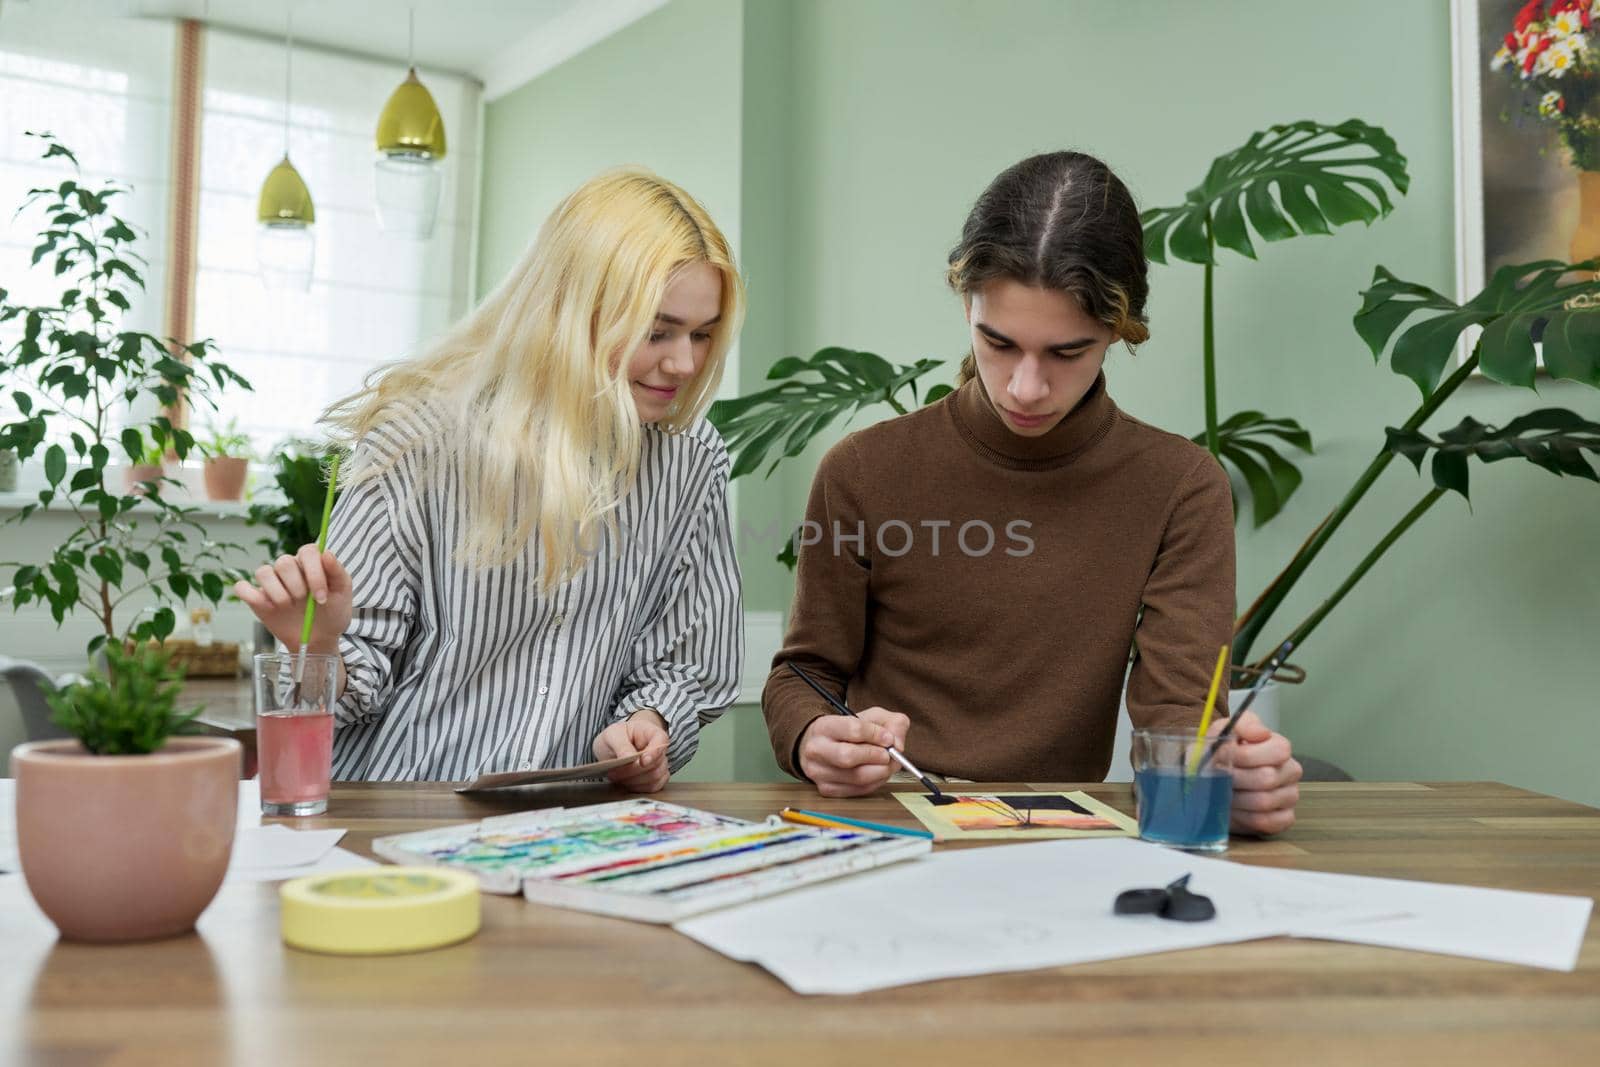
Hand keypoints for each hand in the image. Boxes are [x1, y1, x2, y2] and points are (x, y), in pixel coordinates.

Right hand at [233, 545, 352, 653]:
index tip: (321, 597)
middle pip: (284, 562)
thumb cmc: (333, 612)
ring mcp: (272, 583)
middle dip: (296, 585)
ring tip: (289, 606)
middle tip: (305, 602)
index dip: (314, 573)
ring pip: (263, 572)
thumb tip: (327, 553)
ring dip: (277, 592)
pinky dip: (250, 595)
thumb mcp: (343, 593)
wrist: (320, 637)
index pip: (308, 551)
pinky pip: (242, 588)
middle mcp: (289, 568)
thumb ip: (337, 572)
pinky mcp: (257, 598)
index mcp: (311, 562)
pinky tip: (269, 607)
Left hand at [594, 709, 670, 792]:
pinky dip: (638, 788)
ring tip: (617, 776)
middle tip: (614, 771)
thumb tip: (629, 758)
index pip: (662, 741)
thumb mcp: (612, 736)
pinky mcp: (656, 779)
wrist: (612, 748)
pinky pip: (653, 787)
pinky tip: (626, 783)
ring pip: (655, 778)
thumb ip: (622, 746)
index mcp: (652, 733)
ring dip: (634, 780)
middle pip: (657, 764)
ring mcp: (659, 765)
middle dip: (634, 770)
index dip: (654, 753)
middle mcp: (659, 749)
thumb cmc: (616, 738)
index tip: (642, 761)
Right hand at [797, 706, 910, 798]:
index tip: (888, 738)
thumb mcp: (871, 717)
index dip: (876, 735)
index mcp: (824, 726)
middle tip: (888, 754)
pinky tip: (877, 773)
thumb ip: (891, 723)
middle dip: (876, 756)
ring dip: (880, 772)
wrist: (823, 745)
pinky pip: (858, 790)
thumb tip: (897, 744)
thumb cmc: (847, 732)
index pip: (852, 729)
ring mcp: (819, 772)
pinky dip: (874, 783)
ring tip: (887, 764)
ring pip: (856, 777)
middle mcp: (816, 749)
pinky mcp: (826, 789)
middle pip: (848, 757)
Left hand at [1213, 710, 1301, 835]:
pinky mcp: (1283, 818)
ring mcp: (1290, 796)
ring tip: (1222, 793)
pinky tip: (1234, 809)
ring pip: (1264, 801)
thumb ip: (1242, 725)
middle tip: (1218, 777)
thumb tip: (1261, 732)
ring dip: (1236, 799)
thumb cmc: (1219, 755)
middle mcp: (1290, 771)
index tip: (1223, 756)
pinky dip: (1244, 817)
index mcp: (1279, 747)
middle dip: (1235, 779)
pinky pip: (1267, 822)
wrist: (1209, 779)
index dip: (1246, 755)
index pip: (1279, 751)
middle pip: (1267, 778)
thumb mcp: (1223, 731)